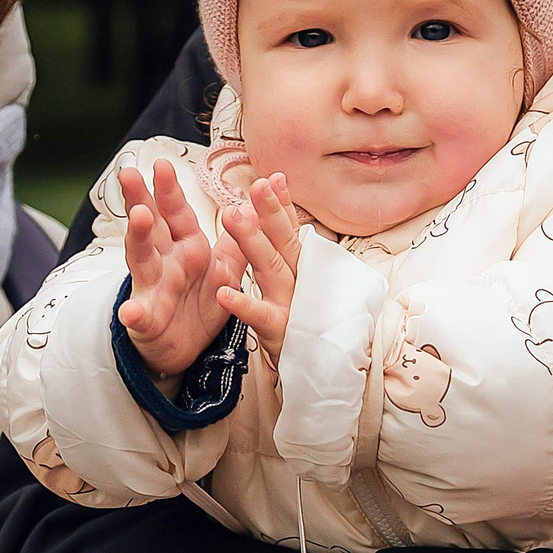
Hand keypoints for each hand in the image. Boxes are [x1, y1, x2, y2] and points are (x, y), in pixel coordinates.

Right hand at [115, 158, 243, 376]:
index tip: (162, 163)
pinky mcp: (148, 320)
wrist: (184, 348)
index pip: (177, 213)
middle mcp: (165, 261)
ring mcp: (153, 289)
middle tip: (129, 173)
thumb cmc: (200, 301)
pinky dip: (135, 313)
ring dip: (139, 239)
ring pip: (142, 260)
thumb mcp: (224, 268)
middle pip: (151, 226)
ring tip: (138, 219)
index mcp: (186, 246)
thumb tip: (252, 203)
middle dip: (141, 199)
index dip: (171, 189)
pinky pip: (141, 316)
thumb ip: (237, 239)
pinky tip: (131, 311)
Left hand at [219, 172, 305, 363]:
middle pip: (284, 242)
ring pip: (271, 269)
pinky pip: (259, 316)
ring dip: (252, 242)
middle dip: (270, 212)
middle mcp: (300, 282)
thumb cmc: (311, 326)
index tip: (273, 177)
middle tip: (256, 185)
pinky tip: (223, 292)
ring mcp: (292, 306)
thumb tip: (289, 228)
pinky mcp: (281, 333)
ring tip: (232, 216)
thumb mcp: (303, 287)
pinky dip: (243, 304)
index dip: (282, 205)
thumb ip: (292, 255)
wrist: (329, 374)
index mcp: (302, 269)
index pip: (291, 231)